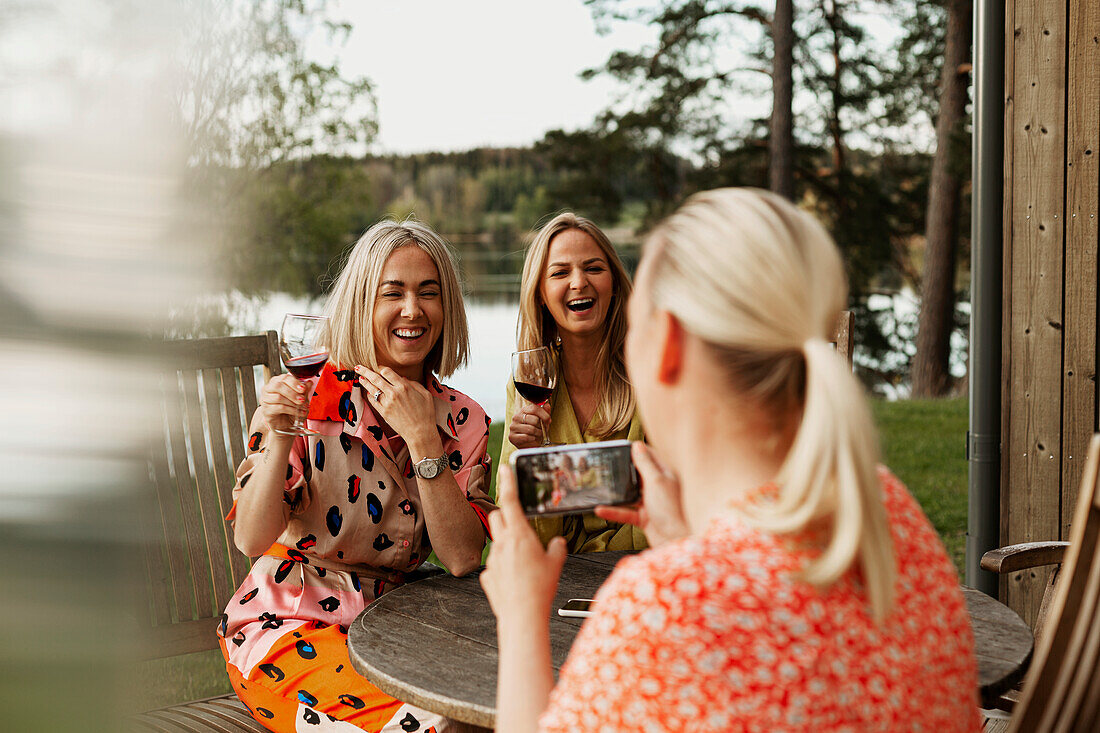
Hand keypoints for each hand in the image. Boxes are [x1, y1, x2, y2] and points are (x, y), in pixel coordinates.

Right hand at [258, 373, 311, 435]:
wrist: (283, 423)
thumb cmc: (290, 408)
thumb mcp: (299, 398)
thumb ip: (303, 390)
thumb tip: (309, 383)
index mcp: (276, 382)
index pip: (284, 378)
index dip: (294, 382)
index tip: (303, 389)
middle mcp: (268, 389)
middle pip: (278, 386)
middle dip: (292, 393)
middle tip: (302, 399)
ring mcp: (265, 399)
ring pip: (278, 397)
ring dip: (293, 402)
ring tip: (302, 407)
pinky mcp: (266, 410)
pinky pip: (279, 408)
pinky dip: (291, 410)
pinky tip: (299, 413)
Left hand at [355, 366, 437, 451]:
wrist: (420, 433)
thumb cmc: (426, 414)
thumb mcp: (425, 394)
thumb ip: (414, 384)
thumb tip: (403, 378)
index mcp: (404, 387)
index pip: (387, 371)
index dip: (380, 368)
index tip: (378, 367)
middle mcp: (393, 393)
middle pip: (375, 378)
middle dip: (365, 371)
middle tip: (358, 367)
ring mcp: (387, 403)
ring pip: (372, 389)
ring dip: (364, 382)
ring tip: (359, 377)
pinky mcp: (383, 412)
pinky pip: (372, 401)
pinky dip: (369, 395)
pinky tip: (367, 391)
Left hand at [481, 466, 566, 629]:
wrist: (521, 616)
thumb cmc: (539, 589)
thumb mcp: (556, 564)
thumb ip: (557, 548)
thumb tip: (558, 544)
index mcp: (519, 534)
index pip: (510, 499)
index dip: (508, 481)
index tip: (506, 468)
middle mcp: (502, 543)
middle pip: (498, 516)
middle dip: (506, 513)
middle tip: (518, 519)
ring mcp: (493, 560)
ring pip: (496, 540)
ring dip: (506, 541)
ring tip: (522, 556)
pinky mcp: (487, 576)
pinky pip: (494, 564)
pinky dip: (504, 565)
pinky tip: (516, 577)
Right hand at [508, 400, 551, 448]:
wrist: (529, 445)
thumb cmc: (535, 431)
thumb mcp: (542, 421)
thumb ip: (545, 412)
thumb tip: (547, 405)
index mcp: (524, 411)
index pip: (535, 408)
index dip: (544, 415)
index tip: (549, 420)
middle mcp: (516, 417)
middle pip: (534, 420)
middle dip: (541, 427)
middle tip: (542, 430)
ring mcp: (513, 427)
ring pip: (531, 429)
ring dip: (538, 434)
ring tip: (538, 435)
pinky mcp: (512, 436)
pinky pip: (526, 437)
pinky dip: (532, 439)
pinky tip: (532, 439)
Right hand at [594, 442, 689, 546]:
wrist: (677, 541)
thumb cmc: (672, 510)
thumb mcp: (656, 482)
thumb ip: (645, 464)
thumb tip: (637, 445)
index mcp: (666, 475)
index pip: (651, 456)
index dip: (637, 450)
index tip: (621, 446)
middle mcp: (659, 487)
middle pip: (638, 474)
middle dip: (623, 470)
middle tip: (606, 463)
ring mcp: (651, 503)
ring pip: (630, 494)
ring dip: (616, 492)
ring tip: (600, 485)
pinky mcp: (644, 518)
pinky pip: (626, 512)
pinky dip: (613, 511)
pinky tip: (600, 509)